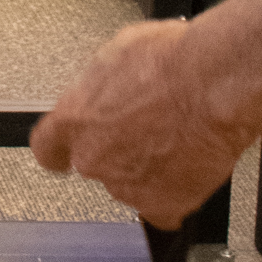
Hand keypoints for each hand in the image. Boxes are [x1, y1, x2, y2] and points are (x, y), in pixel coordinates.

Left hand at [30, 20, 246, 226]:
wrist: (213, 87)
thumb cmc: (171, 64)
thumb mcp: (116, 54)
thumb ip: (99, 86)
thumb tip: (104, 89)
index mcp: (75, 120)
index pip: (48, 148)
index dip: (59, 151)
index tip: (62, 155)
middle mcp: (94, 158)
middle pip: (96, 163)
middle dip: (117, 151)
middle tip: (147, 129)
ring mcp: (127, 186)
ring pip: (130, 184)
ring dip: (147, 169)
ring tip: (175, 141)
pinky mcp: (162, 205)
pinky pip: (163, 208)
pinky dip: (175, 194)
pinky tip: (188, 169)